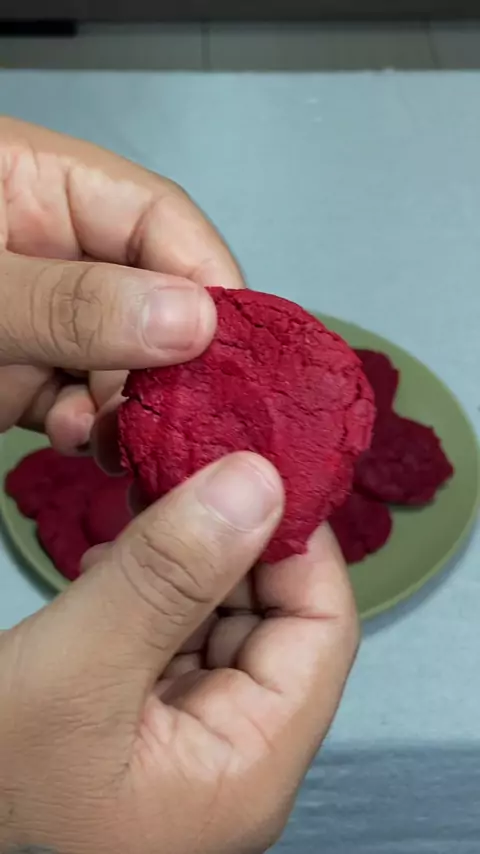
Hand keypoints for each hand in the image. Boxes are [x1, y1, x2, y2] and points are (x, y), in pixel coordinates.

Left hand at [0, 116, 243, 451]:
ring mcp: (41, 318)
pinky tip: (76, 438)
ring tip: (113, 437)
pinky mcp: (24, 374)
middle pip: (149, 300)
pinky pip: (78, 402)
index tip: (233, 345)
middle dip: (167, 362)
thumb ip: (73, 301)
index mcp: (42, 185)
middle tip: (177, 412)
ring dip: (129, 407)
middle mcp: (53, 250)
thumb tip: (192, 318)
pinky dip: (87, 428)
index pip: (157, 218)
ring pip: (121, 362)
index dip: (205, 278)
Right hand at [0, 453, 357, 853]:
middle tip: (189, 473)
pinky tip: (116, 566)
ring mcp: (194, 735)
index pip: (324, 634)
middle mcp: (236, 756)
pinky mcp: (155, 714)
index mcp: (248, 769)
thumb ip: (169, 574)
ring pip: (224, 616)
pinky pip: (181, 631)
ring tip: (142, 517)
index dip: (300, 547)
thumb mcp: (80, 663)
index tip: (258, 471)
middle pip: (275, 620)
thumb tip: (259, 482)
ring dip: (189, 559)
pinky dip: (157, 588)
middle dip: (234, 542)